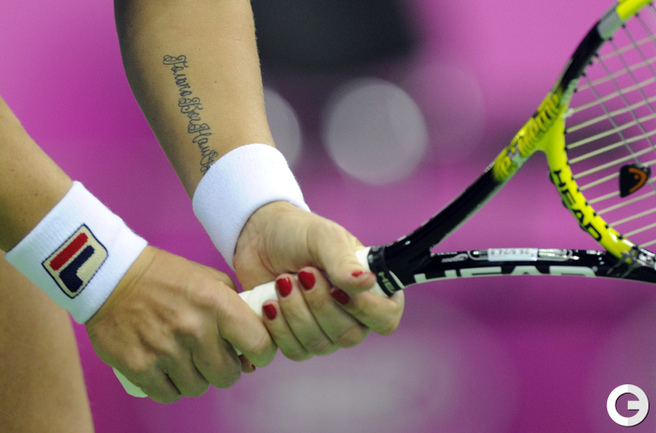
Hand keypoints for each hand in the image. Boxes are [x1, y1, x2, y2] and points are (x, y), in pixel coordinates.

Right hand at [86, 246, 275, 402]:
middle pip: (228, 376)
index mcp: (217, 303)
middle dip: (223, 368)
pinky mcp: (139, 366)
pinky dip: (169, 386)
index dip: (259, 354)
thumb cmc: (166, 276)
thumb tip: (251, 354)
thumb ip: (236, 309)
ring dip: (194, 377)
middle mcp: (195, 329)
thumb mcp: (210, 280)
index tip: (250, 353)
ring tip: (184, 358)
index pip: (259, 345)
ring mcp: (166, 350)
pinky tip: (165, 368)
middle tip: (211, 356)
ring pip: (198, 388)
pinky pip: (168, 394)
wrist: (111, 275)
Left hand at [233, 201, 403, 359]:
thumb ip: (344, 261)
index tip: (336, 289)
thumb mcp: (323, 238)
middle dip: (320, 305)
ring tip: (282, 281)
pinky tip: (269, 303)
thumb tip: (367, 281)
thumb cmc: (298, 234)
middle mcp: (353, 315)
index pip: (385, 318)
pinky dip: (279, 328)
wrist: (258, 239)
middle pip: (349, 335)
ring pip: (320, 345)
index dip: (366, 311)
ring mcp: (325, 331)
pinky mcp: (296, 339)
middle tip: (302, 274)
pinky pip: (295, 351)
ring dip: (297, 313)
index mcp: (370, 288)